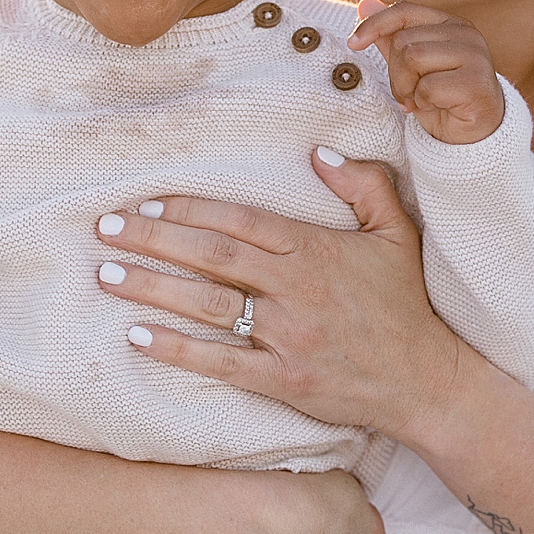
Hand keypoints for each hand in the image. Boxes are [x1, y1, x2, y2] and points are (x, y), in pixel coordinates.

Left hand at [94, 158, 465, 446]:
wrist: (427, 381)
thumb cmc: (407, 305)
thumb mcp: (397, 233)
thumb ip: (363, 185)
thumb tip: (318, 153)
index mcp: (316, 248)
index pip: (240, 220)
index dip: (189, 209)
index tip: (146, 203)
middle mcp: (297, 288)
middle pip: (212, 257)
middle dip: (153, 240)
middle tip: (105, 229)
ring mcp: (288, 336)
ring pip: (208, 305)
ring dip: (153, 288)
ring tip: (107, 275)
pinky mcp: (284, 380)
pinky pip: (221, 362)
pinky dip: (177, 349)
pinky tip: (138, 336)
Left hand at [348, 0, 503, 144]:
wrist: (473, 134)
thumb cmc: (441, 97)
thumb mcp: (410, 66)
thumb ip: (391, 36)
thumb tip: (364, 4)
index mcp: (450, 23)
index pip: (404, 11)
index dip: (375, 25)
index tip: (353, 44)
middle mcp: (466, 33)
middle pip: (403, 41)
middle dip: (396, 74)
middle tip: (410, 93)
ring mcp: (475, 56)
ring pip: (413, 59)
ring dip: (407, 88)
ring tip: (420, 100)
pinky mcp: (476, 82)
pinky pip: (428, 87)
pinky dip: (423, 103)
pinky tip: (437, 108)